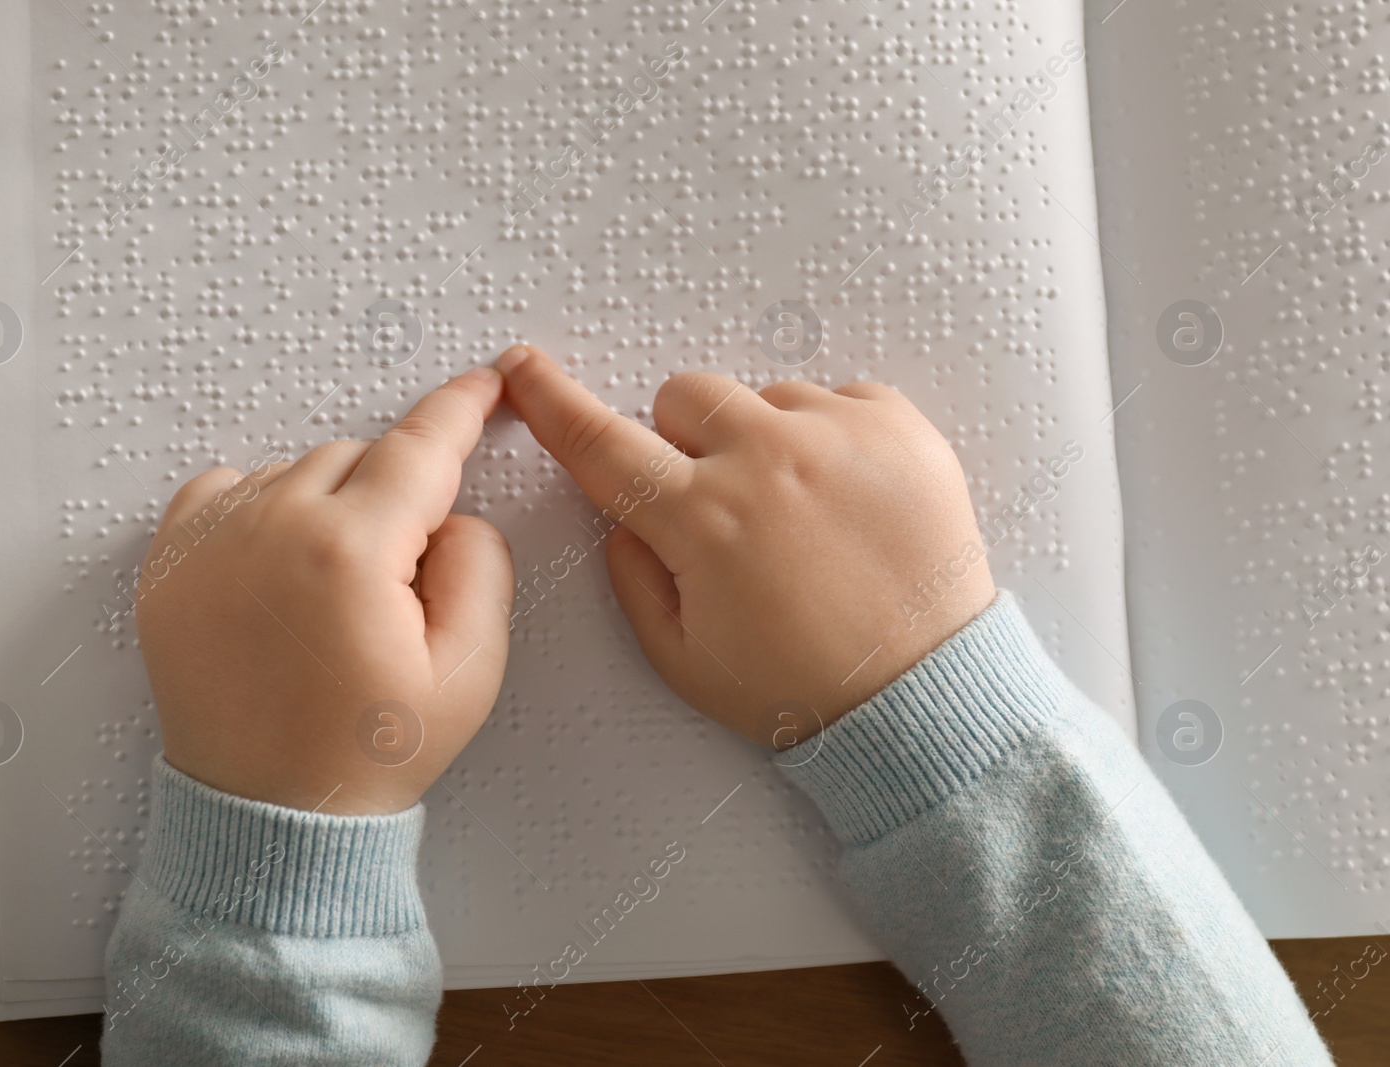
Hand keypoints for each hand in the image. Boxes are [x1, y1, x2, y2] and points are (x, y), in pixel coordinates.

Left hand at [135, 367, 512, 813]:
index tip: (486, 383)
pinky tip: (280, 568)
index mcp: (349, 552)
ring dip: (329, 504)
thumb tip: (450, 513)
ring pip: (295, 471)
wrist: (270, 818)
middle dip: (394, 496)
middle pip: (359, 456)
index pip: (421, 448)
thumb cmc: (369, 752)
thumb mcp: (471, 670)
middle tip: (399, 582)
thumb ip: (481, 563)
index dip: (462, 409)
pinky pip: (226, 489)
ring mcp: (206, 543)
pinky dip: (262, 509)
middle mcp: (268, 528)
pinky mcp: (167, 565)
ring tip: (334, 592)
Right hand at [495, 345, 993, 747]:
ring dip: (764, 441)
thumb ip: (630, 573)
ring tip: (803, 517)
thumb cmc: (803, 688)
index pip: (602, 443)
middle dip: (685, 442)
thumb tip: (622, 512)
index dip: (552, 402)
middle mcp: (768, 459)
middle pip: (683, 397)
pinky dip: (831, 438)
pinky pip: (838, 397)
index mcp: (704, 520)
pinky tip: (847, 502)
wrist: (926, 699)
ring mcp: (840, 435)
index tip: (523, 369)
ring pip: (763, 396)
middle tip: (721, 507)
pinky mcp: (900, 427)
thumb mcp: (681, 658)